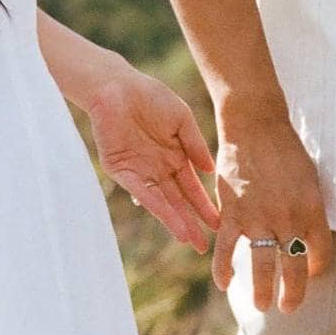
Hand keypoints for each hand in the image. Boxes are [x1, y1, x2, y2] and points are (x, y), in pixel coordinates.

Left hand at [84, 67, 220, 249]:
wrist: (117, 86)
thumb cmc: (150, 96)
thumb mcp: (181, 118)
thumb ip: (195, 144)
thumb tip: (210, 171)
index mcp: (175, 156)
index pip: (191, 187)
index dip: (204, 205)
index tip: (218, 223)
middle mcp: (158, 168)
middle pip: (177, 201)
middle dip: (191, 222)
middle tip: (205, 247)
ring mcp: (140, 171)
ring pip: (161, 202)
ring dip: (175, 221)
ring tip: (190, 240)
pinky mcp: (121, 170)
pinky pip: (141, 191)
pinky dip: (155, 206)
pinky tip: (169, 220)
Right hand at [212, 112, 331, 314]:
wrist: (255, 125)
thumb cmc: (286, 149)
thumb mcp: (310, 178)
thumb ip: (309, 209)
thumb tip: (309, 235)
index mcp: (312, 210)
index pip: (320, 253)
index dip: (317, 268)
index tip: (311, 273)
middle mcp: (288, 219)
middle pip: (294, 268)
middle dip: (293, 293)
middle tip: (290, 307)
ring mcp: (259, 218)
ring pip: (262, 266)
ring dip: (262, 290)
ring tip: (263, 306)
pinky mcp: (233, 212)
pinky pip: (227, 249)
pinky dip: (223, 268)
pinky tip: (224, 283)